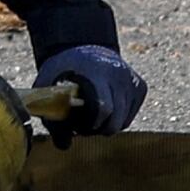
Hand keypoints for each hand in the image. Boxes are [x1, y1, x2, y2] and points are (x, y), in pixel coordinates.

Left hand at [32, 45, 146, 147]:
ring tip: (91, 112)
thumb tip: (64, 145)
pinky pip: (129, 117)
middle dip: (96, 128)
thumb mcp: (49, 85)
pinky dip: (117, 118)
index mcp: (97, 73)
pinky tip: (105, 106)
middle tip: (82, 122)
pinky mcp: (140, 86)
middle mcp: (119, 76)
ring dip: (106, 124)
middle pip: (114, 122)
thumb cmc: (65, 68)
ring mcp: (132, 80)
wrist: (86, 45)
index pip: (102, 109)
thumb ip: (53, 116)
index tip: (77, 124)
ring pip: (122, 123)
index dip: (89, 124)